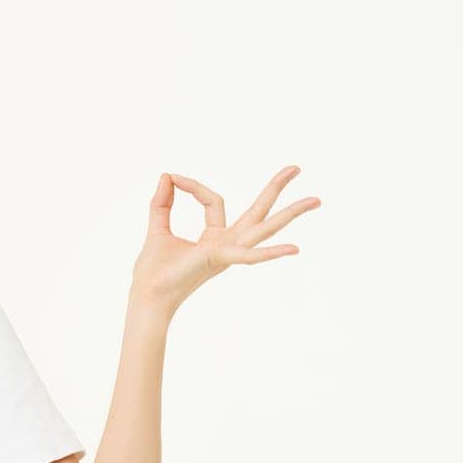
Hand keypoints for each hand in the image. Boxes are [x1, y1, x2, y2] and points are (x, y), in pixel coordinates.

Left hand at [132, 165, 321, 320]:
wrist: (147, 295)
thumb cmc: (153, 271)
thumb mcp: (158, 228)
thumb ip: (162, 203)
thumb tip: (167, 175)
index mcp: (215, 238)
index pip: (215, 200)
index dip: (193, 186)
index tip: (173, 177)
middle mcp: (227, 245)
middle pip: (258, 212)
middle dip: (275, 189)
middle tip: (296, 167)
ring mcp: (228, 253)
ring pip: (264, 229)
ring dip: (290, 214)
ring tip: (316, 199)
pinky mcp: (221, 260)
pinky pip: (249, 256)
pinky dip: (270, 253)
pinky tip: (294, 248)